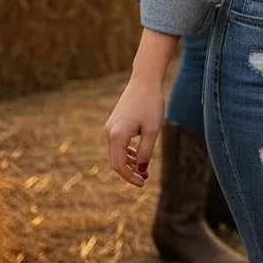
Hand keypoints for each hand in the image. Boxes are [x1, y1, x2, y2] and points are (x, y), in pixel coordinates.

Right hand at [104, 73, 165, 187]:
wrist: (145, 79)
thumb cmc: (151, 103)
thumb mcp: (153, 129)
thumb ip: (146, 152)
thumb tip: (141, 170)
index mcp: (117, 135)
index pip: (118, 166)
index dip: (129, 177)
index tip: (142, 183)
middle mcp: (109, 132)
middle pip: (115, 161)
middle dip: (129, 171)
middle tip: (145, 178)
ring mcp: (110, 126)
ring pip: (116, 152)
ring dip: (128, 162)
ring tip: (143, 168)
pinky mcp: (114, 122)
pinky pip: (117, 143)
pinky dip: (126, 151)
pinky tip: (137, 154)